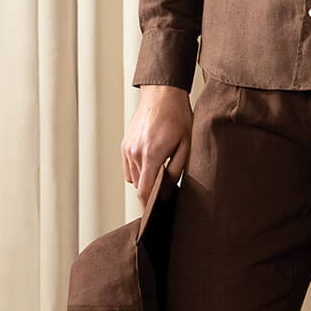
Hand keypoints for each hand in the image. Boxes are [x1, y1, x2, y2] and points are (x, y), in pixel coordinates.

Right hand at [122, 84, 193, 205]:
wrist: (162, 95)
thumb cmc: (178, 118)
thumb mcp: (186, 145)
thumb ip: (176, 170)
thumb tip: (167, 191)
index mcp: (151, 154)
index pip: (144, 190)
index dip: (148, 205)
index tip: (154, 215)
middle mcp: (135, 153)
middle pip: (138, 186)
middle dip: (149, 194)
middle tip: (163, 197)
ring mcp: (127, 148)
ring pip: (132, 177)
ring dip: (144, 181)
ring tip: (159, 176)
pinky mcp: (125, 144)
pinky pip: (128, 167)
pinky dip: (138, 171)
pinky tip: (152, 164)